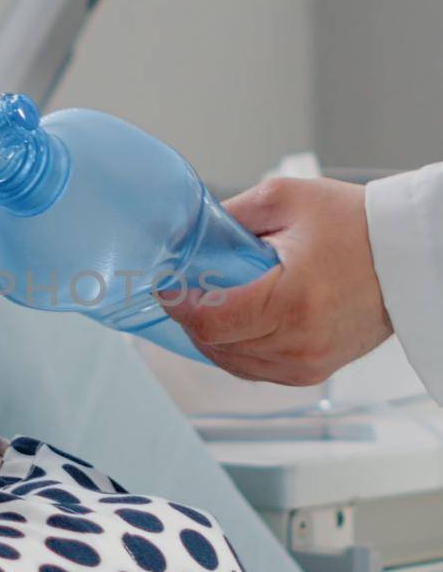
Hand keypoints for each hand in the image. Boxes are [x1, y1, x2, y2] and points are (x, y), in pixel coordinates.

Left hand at [161, 177, 392, 384]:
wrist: (408, 256)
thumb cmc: (356, 225)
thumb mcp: (286, 200)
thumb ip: (231, 215)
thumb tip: (190, 233)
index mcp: (291, 302)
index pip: (211, 321)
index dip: (178, 305)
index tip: (165, 285)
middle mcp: (299, 342)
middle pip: (215, 345)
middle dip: (190, 318)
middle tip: (182, 289)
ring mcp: (307, 363)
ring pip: (231, 363)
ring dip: (211, 337)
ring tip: (207, 304)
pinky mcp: (312, 371)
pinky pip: (255, 370)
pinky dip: (236, 349)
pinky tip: (233, 324)